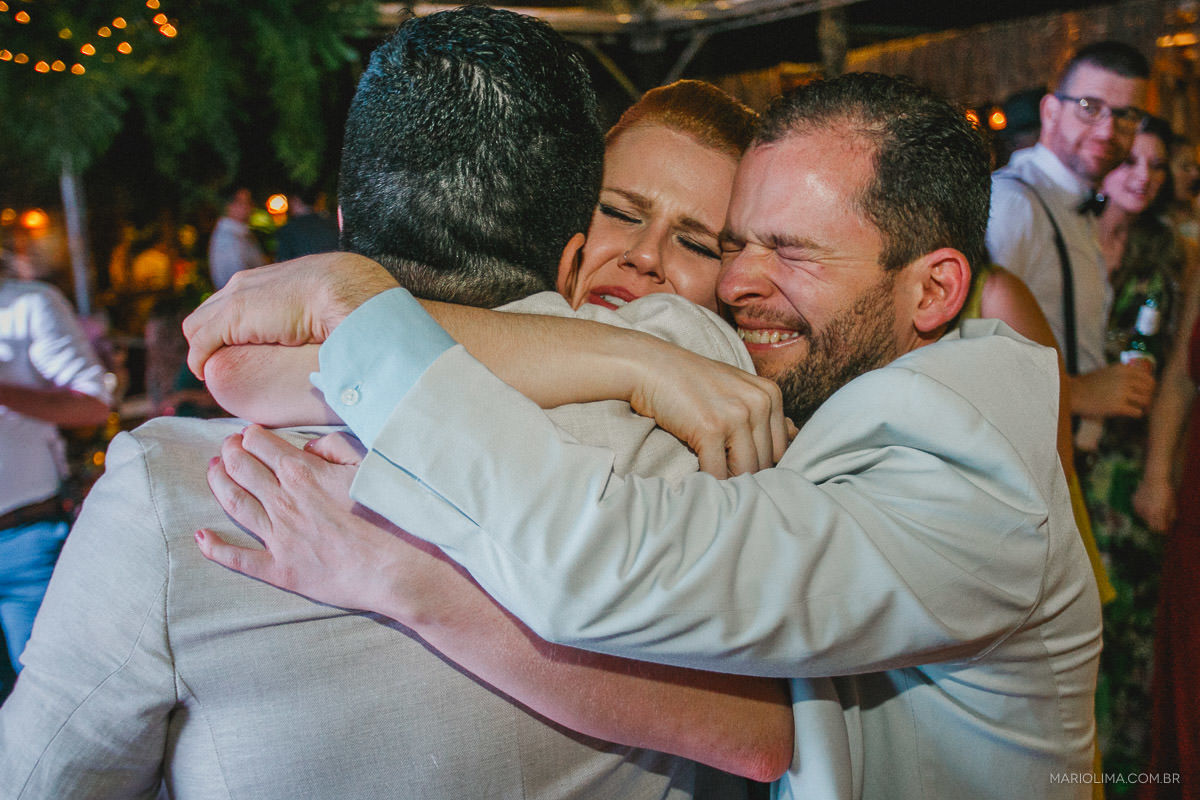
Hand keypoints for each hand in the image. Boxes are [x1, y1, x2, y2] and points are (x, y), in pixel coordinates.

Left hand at [183, 252, 398, 380]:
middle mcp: (243, 284)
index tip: (236, 348)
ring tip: (211, 372)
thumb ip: (311, 312)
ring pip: (197, 326)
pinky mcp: (231, 317)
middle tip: (217, 363)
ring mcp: (235, 299)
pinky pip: (202, 342)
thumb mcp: (322, 302)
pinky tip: (206, 374)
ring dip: (202, 350)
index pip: (231, 300)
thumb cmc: (344, 297)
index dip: (227, 326)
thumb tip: (325, 331)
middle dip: (206, 338)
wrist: (343, 289)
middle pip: (206, 311)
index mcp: (266, 279)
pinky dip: (200, 360)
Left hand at [196, 426, 427, 614]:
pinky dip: (215, 546)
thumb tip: (310, 446)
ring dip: (218, 483)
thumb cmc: (387, 515)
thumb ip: (336, 447)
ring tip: (213, 471)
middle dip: (229, 452)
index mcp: (303, 472)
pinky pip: (237, 557)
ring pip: (234, 503)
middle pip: (241, 468)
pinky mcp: (279, 569)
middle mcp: (283, 501)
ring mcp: (278, 536)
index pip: (261, 443)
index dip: (250, 435)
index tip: (249, 433)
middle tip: (227, 448)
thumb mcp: (367, 466)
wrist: (393, 568)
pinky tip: (201, 535)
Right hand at [627, 342, 791, 477]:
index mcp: (770, 394)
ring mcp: (736, 416)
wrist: (652, 367)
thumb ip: (766, 411)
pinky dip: (710, 482)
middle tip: (723, 474)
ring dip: (729, 481)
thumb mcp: (738, 388)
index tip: (737, 463)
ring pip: (746, 471)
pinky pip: (719, 472)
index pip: (781, 449)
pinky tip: (700, 477)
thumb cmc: (692, 381)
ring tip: (713, 478)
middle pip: (765, 462)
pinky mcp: (710, 429)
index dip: (760, 463)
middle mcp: (758, 403)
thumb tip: (795, 434)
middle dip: (744, 474)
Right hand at [1070, 361, 1156, 418]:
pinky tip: (1130, 414)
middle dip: (1148, 397)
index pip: (1148, 377)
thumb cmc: (1086, 384)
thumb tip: (1139, 382)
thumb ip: (1123, 374)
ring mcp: (1122, 393)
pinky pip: (1137, 412)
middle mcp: (1125, 379)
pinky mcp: (1118, 407)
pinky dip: (1136, 414)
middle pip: (1149, 390)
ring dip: (1143, 406)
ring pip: (1145, 401)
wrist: (1072, 394)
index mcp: (1123, 369)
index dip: (1150, 386)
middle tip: (1144, 404)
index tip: (1147, 392)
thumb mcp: (1106, 372)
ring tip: (1137, 409)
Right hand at [1132, 475, 1176, 532]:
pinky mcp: (1133, 503)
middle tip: (1159, 515)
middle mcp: (1145, 513)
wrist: (1153, 479)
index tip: (1165, 527)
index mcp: (1156, 514)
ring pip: (1143, 517)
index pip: (1157, 529)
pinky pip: (1139, 510)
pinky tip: (1147, 502)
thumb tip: (1168, 524)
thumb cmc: (1165, 492)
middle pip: (1150, 524)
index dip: (1162, 529)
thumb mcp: (1172, 505)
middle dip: (1155, 522)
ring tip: (1153, 506)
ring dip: (1148, 515)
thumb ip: (1170, 517)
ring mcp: (1138, 508)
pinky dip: (1143, 509)